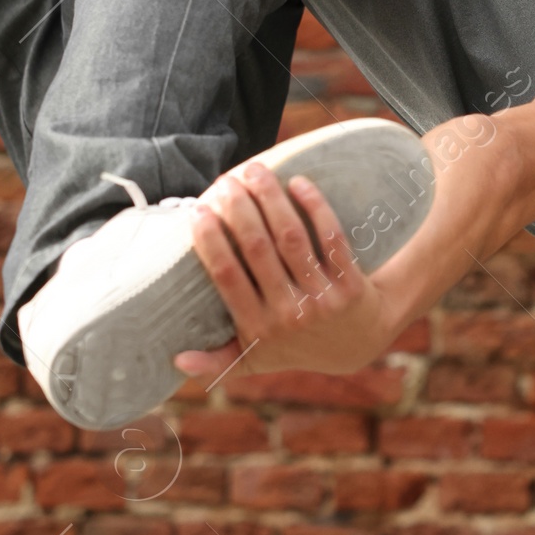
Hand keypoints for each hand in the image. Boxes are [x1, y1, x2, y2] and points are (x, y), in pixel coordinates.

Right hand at [175, 161, 392, 384]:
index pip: (227, 276)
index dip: (210, 241)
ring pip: (292, 237)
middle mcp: (289, 313)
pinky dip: (316, 207)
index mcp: (258, 328)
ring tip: (254, 170)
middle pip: (257, 249)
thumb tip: (176, 358)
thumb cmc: (295, 345)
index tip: (197, 211)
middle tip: (224, 180)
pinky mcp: (350, 282)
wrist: (358, 343)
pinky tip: (298, 183)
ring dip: (271, 198)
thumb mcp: (256, 360)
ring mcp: (322, 297)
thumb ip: (218, 364)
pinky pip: (332, 238)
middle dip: (237, 208)